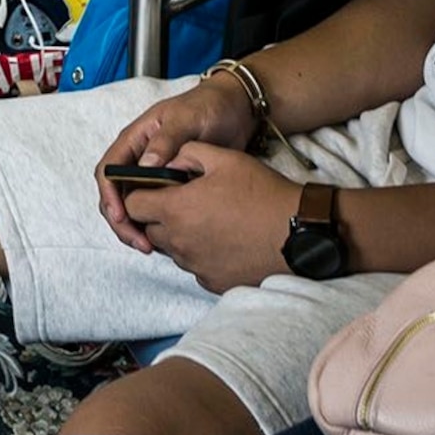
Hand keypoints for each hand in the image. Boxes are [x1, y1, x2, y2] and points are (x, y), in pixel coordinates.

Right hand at [94, 75, 263, 251]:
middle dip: (121, 220)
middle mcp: (139, 158)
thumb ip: (166, 140)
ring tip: (151, 246)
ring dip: (136, 226)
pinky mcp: (172, 186)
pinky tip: (168, 238)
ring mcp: (155, 174)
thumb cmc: (207, 107)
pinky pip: (156, 209)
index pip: (109, 171)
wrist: (236, 110)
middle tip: (140, 242)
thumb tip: (145, 166)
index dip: (110, 195)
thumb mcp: (186, 119)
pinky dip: (155, 225)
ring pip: (133, 205)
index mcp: (135, 140)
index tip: (121, 216)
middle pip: (116, 194)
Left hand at [116, 145, 303, 292]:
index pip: (132, 205)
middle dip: (161, 215)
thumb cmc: (263, 194)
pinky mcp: (214, 282)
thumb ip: (187, 152)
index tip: (157, 189)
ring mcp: (196, 266)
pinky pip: (196, 267)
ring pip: (173, 250)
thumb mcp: (225, 159)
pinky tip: (225, 240)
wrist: (302, 233)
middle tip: (188, 202)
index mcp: (175, 210)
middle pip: (150, 229)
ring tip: (212, 220)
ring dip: (182, 235)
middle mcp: (179, 242)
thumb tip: (168, 161)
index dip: (140, 194)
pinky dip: (203, 254)